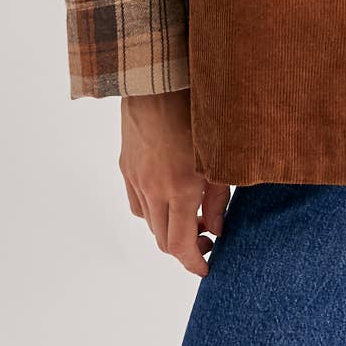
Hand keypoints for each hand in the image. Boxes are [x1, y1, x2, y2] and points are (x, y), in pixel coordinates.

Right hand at [120, 90, 229, 276]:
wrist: (158, 77)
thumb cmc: (196, 110)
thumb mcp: (219, 156)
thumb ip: (219, 198)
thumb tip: (217, 229)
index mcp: (180, 189)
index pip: (181, 246)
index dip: (194, 263)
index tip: (207, 267)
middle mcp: (153, 189)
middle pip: (163, 240)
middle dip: (184, 248)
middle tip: (206, 238)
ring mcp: (135, 177)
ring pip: (148, 222)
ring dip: (168, 228)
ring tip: (191, 215)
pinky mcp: (126, 165)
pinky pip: (137, 202)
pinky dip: (152, 210)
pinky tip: (167, 197)